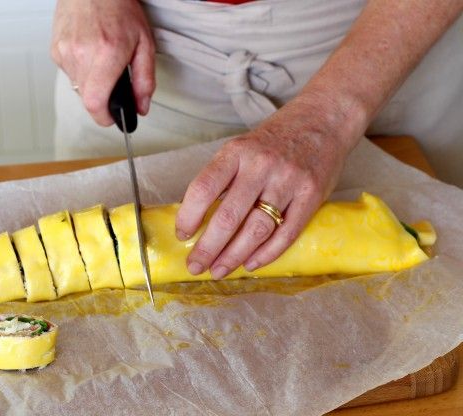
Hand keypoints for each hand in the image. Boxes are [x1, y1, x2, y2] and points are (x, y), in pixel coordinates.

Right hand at [51, 0, 154, 125]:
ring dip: (92, 83)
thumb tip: (141, 107)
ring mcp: (65, 52)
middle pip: (88, 99)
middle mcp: (82, 54)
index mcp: (107, 53)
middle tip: (113, 85)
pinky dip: (81, 70)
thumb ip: (145, 79)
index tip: (112, 118)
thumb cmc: (119, 8)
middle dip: (102, 99)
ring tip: (101, 61)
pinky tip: (89, 52)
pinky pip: (70, 73)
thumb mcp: (144, 43)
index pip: (96, 102)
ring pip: (78, 87)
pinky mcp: (56, 50)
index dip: (104, 117)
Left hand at [175, 96, 357, 279]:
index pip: (204, 188)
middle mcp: (262, 166)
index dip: (189, 216)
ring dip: (234, 256)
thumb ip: (222, 177)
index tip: (182, 235)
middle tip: (195, 266)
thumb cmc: (275, 138)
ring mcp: (288, 181)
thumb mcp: (242, 147)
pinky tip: (250, 264)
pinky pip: (287, 233)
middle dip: (208, 248)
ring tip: (218, 270)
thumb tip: (197, 217)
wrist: (323, 119)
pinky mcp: (312, 196)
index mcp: (237, 152)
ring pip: (256, 229)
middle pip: (229, 216)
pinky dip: (267, 254)